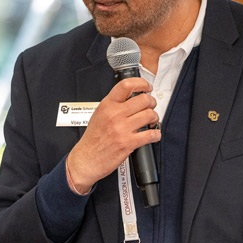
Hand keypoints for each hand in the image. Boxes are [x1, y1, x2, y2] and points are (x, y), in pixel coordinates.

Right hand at [66, 77, 159, 192]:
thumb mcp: (98, 114)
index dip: (141, 83)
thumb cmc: (92, 139)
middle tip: (150, 106)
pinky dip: (156, 134)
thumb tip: (131, 96)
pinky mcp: (128, 143)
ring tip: (151, 121)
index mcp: (107, 105)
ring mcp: (122, 129)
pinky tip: (153, 134)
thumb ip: (113, 104)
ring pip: (149, 115)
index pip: (126, 85)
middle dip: (151, 102)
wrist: (86, 159)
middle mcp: (115, 115)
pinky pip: (150, 134)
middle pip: (144, 99)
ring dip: (154, 118)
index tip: (147, 87)